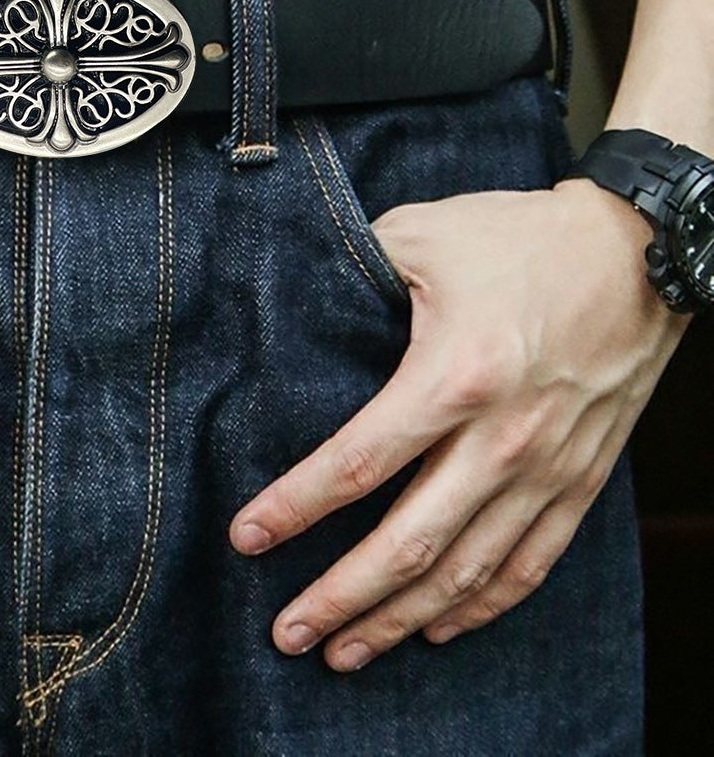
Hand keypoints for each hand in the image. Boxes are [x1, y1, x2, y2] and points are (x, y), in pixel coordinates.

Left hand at [227, 177, 690, 670]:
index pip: (356, 462)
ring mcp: (548, 468)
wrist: (637, 251)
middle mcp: (503, 438)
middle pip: (408, 543)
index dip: (295, 508)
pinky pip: (529, 565)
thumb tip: (292, 300)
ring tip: (345, 651)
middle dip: (339, 597)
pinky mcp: (581, 479)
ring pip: (466, 573)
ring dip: (401, 619)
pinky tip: (438, 629)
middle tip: (286, 633)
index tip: (247, 538)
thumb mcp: (424, 234)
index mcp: (455, 375)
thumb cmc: (521, 238)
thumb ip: (354, 271)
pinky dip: (482, 608)